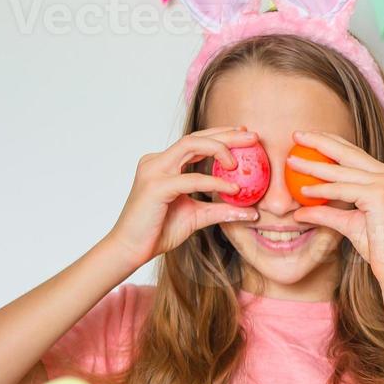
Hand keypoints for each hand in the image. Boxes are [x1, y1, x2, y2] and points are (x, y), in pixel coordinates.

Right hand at [104, 127, 258, 267]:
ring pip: (190, 146)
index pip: (195, 142)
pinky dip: (213, 181)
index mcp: (164, 164)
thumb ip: (221, 210)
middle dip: (226, 134)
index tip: (245, 135)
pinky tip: (232, 188)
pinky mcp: (156, 186)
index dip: (221, 135)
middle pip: (195, 138)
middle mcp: (157, 161)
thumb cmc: (159, 231)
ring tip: (240, 161)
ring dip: (219, 148)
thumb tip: (251, 212)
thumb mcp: (197, 216)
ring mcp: (154, 171)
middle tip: (252, 136)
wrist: (131, 249)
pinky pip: (191, 179)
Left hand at [287, 131, 383, 285]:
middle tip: (297, 135)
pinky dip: (322, 190)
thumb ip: (327, 213)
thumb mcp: (348, 223)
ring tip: (292, 161)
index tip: (307, 138)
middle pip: (349, 152)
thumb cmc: (380, 247)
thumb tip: (299, 212)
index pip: (356, 154)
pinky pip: (343, 189)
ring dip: (313, 165)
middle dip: (320, 141)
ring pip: (343, 170)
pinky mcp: (380, 195)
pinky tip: (304, 190)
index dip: (330, 143)